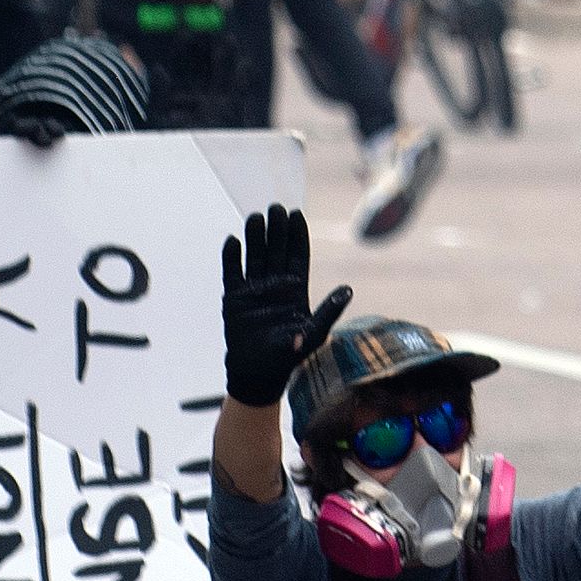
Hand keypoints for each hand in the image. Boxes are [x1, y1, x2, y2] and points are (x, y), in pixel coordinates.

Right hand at [220, 205, 354, 405]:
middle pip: (276, 249)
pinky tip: (233, 241)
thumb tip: (348, 291)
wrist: (258, 372)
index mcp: (296, 289)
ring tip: (255, 218)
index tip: (295, 214)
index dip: (297, 234)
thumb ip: (329, 311)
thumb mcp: (314, 334)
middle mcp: (276, 284)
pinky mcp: (234, 298)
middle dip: (276, 228)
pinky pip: (232, 272)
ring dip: (255, 237)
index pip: (298, 255)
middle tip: (275, 208)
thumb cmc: (289, 356)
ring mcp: (254, 289)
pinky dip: (232, 257)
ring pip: (255, 255)